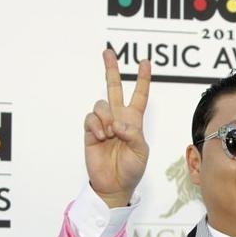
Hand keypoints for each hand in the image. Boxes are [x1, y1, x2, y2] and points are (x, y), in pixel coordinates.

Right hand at [83, 49, 150, 207]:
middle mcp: (118, 118)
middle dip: (111, 70)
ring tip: (110, 134)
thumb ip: (133, 134)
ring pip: (101, 104)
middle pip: (114, 88)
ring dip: (107, 117)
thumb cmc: (132, 168)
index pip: (139, 95)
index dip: (142, 79)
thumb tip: (118, 123)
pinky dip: (97, 125)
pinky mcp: (90, 131)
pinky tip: (102, 137)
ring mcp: (103, 124)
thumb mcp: (141, 151)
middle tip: (108, 52)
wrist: (114, 184)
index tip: (145, 62)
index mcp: (134, 121)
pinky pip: (91, 118)